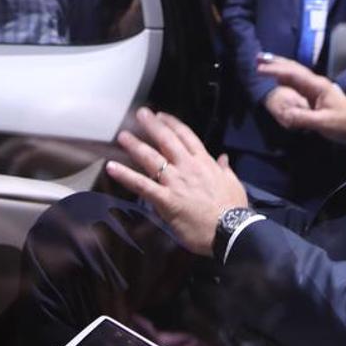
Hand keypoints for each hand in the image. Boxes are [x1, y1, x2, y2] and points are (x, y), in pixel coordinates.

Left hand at [105, 108, 247, 255]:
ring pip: (151, 158)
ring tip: (122, 135)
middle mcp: (187, 167)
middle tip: (140, 114)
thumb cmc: (233, 209)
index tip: (162, 115)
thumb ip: (225, 169)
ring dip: (135, 145)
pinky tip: (111, 167)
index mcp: (204, 162)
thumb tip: (223, 158)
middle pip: (167, 140)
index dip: (172, 123)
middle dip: (152, 125)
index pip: (186, 136)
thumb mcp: (233, 183)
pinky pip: (141, 185)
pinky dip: (125, 175)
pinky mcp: (166, 199)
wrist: (231, 230)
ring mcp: (175, 182)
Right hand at [257, 55, 345, 150]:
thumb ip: (303, 118)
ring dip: (280, 68)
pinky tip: (279, 78)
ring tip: (264, 63)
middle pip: (293, 68)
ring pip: (295, 74)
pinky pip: (297, 84)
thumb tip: (284, 114)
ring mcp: (316, 89)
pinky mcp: (316, 96)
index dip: (276, 70)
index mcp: (318, 85)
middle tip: (258, 57)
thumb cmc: (343, 124)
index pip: (294, 74)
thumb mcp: (323, 123)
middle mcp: (316, 83)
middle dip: (276, 62)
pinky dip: (285, 78)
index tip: (260, 69)